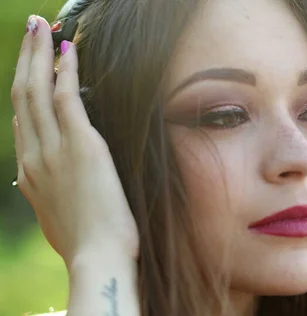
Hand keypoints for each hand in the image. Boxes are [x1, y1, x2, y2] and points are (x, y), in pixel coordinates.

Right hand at [10, 16, 138, 265]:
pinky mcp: (81, 145)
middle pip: (21, 95)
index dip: (25, 90)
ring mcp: (53, 148)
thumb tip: (33, 185)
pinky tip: (68, 50)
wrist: (98, 258)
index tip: (31, 70)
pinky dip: (65, 70)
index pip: (21, 120)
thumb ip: (43, 193)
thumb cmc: (85, 241)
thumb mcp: (53, 216)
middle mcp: (33, 155)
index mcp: (29, 172)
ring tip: (41, 26)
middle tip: (30, 30)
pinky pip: (67, 96)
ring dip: (37, 53)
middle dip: (24, 58)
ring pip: (36, 89)